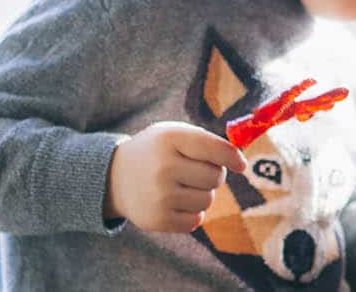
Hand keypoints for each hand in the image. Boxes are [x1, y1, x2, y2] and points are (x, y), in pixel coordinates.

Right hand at [103, 121, 246, 232]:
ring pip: (207, 200)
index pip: (214, 149)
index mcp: (169, 138)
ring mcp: (160, 195)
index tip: (240, 164)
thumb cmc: (156, 152)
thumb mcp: (173, 134)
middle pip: (215, 177)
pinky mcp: (157, 219)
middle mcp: (164, 167)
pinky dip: (191, 213)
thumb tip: (240, 162)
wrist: (115, 177)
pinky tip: (174, 202)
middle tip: (194, 171)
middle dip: (212, 175)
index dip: (232, 158)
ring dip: (201, 194)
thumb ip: (206, 142)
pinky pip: (196, 220)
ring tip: (181, 186)